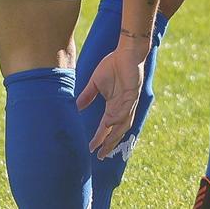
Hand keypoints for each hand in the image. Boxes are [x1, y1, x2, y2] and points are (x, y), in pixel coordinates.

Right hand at [75, 43, 146, 157]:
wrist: (126, 51)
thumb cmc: (113, 65)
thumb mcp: (95, 83)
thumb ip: (87, 96)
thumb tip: (76, 108)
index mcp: (114, 105)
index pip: (106, 127)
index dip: (100, 138)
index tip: (91, 149)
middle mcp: (122, 106)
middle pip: (117, 130)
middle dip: (109, 144)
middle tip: (100, 156)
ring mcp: (129, 101)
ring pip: (124, 123)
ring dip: (115, 135)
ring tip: (105, 146)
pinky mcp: (133, 93)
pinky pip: (126, 109)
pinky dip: (118, 118)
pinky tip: (109, 124)